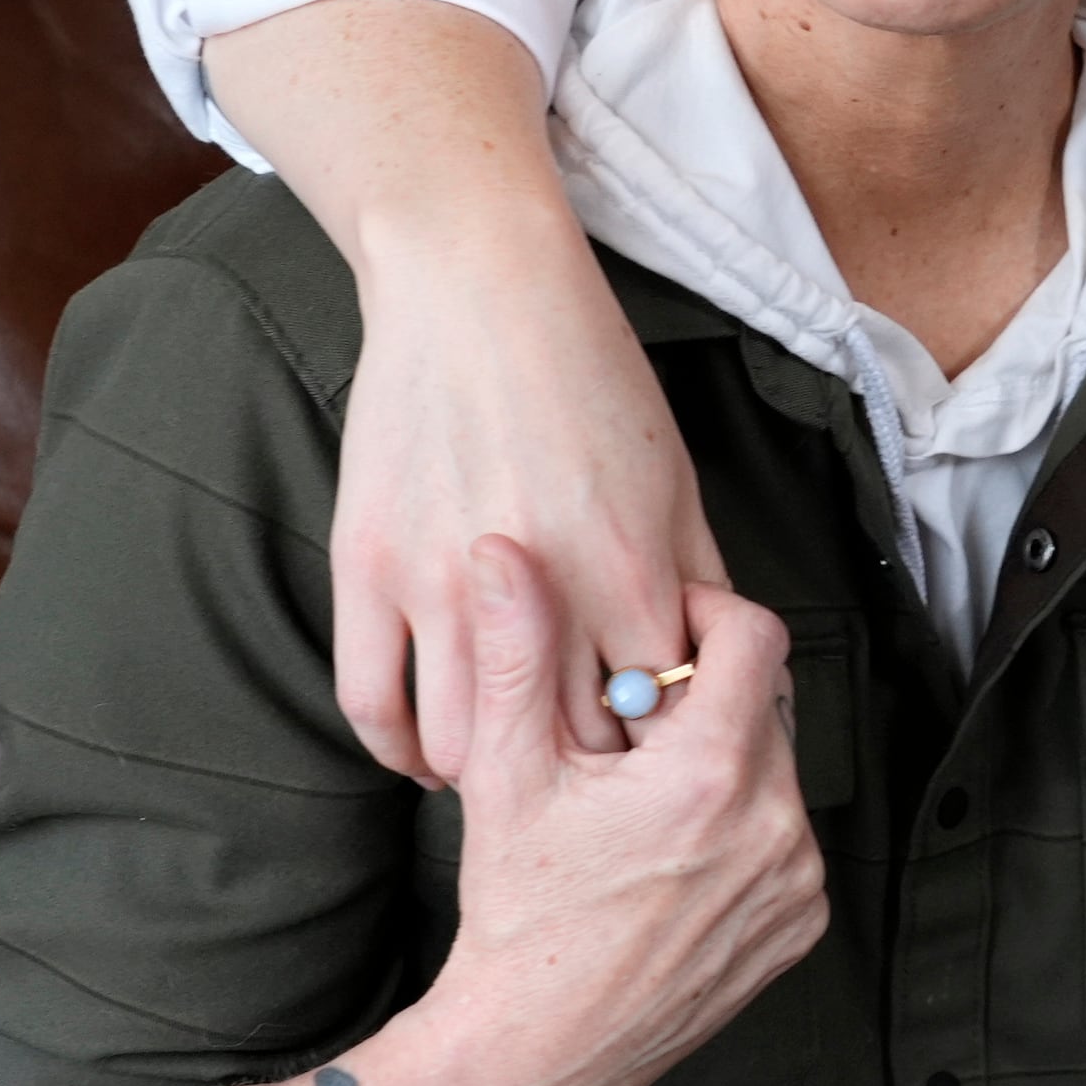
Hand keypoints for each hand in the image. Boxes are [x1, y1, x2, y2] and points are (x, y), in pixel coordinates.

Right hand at [287, 553, 828, 1085]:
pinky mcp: (803, 919)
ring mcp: (796, 878)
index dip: (704, 615)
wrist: (540, 1044)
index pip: (754, 633)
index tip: (659, 637)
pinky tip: (677, 845)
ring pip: (777, 766)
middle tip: (635, 727)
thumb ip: (516, 652)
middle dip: (704, 697)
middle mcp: (773, 824)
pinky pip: (788, 833)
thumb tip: (505, 558)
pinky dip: (743, 824)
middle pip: (765, 700)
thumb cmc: (522, 916)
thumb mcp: (507, 772)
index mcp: (710, 775)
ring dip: (724, 760)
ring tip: (648, 794)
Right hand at [331, 201, 727, 773]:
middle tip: (591, 796)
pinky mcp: (366, 570)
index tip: (661, 765)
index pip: (662, 716)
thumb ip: (694, 579)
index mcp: (628, 566)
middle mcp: (539, 587)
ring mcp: (440, 581)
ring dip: (493, 779)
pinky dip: (403, 754)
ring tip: (515, 783)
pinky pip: (372, 704)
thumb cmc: (590, 374)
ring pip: (464, 746)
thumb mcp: (673, 477)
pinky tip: (433, 759)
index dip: (665, 751)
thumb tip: (719, 667)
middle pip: (567, 745)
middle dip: (589, 782)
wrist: (478, 288)